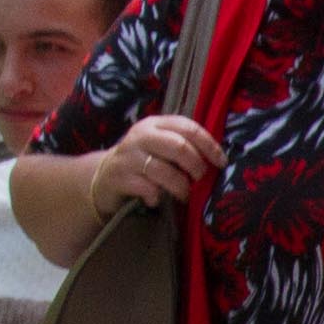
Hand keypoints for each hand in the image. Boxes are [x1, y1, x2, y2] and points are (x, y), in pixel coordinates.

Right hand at [89, 113, 223, 213]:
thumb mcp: (160, 146)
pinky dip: (156, 196)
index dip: (209, 145)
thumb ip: (183, 145)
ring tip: (184, 195)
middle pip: (179, 147)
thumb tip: (217, 159)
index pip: (188, 128)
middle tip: (200, 179)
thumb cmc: (142, 161)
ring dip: (180, 187)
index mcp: (155, 124)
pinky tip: (156, 199)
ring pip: (164, 170)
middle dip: (196, 166)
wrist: (103, 177)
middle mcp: (141, 136)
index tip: (221, 162)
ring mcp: (128, 156)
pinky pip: (147, 188)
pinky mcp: (119, 177)